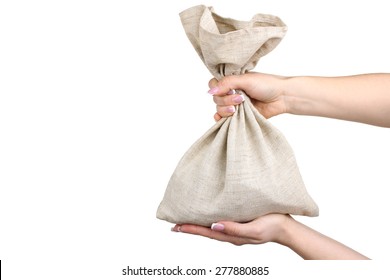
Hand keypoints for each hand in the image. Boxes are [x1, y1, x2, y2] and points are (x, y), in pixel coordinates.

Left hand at [171, 213, 289, 245]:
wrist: (287, 227)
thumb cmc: (272, 226)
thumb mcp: (254, 230)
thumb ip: (234, 229)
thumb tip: (214, 225)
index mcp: (232, 236)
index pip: (207, 232)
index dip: (191, 229)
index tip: (176, 227)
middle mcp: (231, 233)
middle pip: (206, 231)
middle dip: (190, 228)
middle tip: (175, 225)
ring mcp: (235, 229)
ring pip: (212, 228)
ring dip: (199, 225)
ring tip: (186, 221)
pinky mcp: (240, 223)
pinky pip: (221, 223)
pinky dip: (210, 221)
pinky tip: (207, 217)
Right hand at [208, 73, 287, 120]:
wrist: (282, 98)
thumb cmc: (267, 85)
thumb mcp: (246, 79)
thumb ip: (227, 83)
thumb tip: (210, 91)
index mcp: (232, 81)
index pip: (214, 84)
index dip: (217, 89)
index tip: (228, 90)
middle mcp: (231, 92)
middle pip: (215, 99)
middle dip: (225, 100)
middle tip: (240, 99)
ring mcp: (235, 105)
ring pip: (219, 109)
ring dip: (225, 110)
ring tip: (237, 109)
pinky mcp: (239, 116)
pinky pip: (224, 119)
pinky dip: (220, 119)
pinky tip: (221, 119)